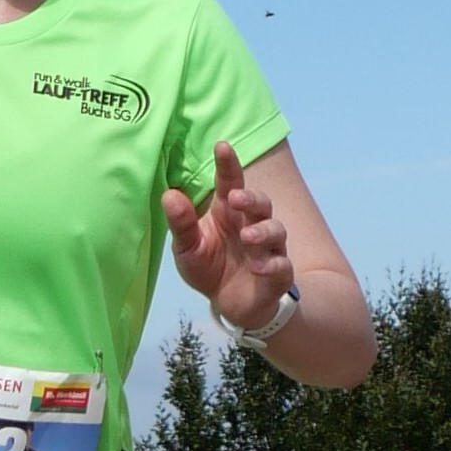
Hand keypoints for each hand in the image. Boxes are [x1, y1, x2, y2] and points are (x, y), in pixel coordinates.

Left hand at [164, 140, 294, 332]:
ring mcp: (268, 249)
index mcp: (228, 213)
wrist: (230, 304)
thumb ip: (181, 224)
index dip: (228, 164)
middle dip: (251, 198)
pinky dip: (272, 265)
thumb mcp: (187, 248)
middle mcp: (251, 225)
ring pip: (276, 231)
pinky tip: (258, 267)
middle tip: (235, 198)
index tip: (222, 145)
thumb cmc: (209, 267)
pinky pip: (281, 266)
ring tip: (247, 237)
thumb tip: (168, 194)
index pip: (231, 182)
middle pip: (261, 203)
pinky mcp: (277, 274)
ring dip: (263, 231)